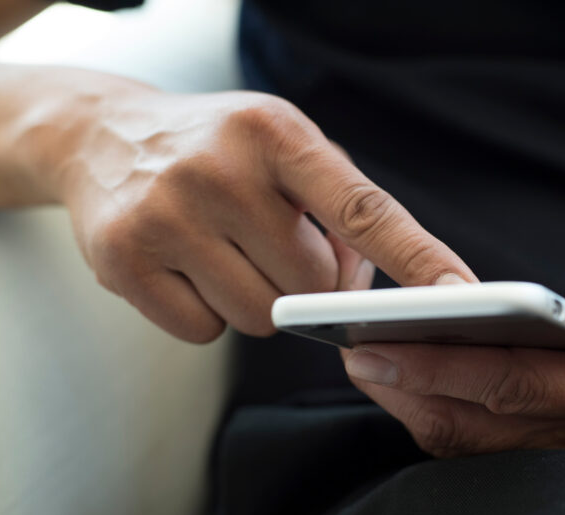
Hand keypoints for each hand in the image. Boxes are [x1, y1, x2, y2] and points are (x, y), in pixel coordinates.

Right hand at [37, 86, 473, 341]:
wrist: (101, 136)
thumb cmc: (217, 149)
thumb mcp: (284, 147)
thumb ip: (340, 208)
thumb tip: (368, 290)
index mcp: (275, 133)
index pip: (363, 208)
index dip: (417, 258)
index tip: (462, 296)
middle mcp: (219, 169)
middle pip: (312, 286)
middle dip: (308, 283)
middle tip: (275, 246)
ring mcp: (165, 216)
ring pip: (262, 319)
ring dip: (261, 301)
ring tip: (228, 252)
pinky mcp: (123, 261)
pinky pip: (206, 331)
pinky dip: (210, 313)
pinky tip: (189, 268)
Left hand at [343, 243, 564, 455]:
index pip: (512, 382)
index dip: (438, 365)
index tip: (375, 343)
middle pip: (475, 421)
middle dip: (403, 388)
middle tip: (346, 348)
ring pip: (475, 445)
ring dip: (413, 409)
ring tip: (365, 362)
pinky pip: (490, 450)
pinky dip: (441, 420)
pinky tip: (411, 387)